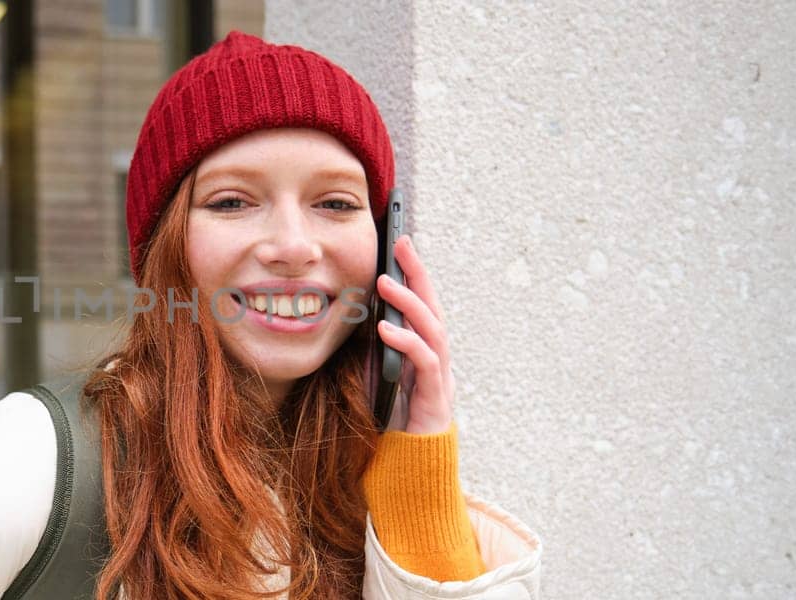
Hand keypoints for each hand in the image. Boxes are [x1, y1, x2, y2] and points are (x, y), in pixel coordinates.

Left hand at [374, 234, 455, 434]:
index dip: (414, 275)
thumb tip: (355, 317)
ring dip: (411, 304)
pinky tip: (386, 330)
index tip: (400, 244)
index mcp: (424, 355)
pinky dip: (407, 343)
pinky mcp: (436, 400)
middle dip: (419, 275)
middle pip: (434, 309)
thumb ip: (371, 350)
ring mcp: (440, 380)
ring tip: (388, 283)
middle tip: (402, 245)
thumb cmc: (389, 426)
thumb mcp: (373, 378)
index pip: (422, 306)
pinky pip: (425, 363)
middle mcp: (437, 362)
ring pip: (433, 331)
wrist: (406, 473)